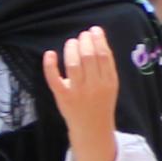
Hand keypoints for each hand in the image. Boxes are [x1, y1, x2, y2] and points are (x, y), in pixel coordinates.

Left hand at [43, 26, 119, 160]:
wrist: (92, 130)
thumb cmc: (101, 103)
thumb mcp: (111, 85)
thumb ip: (106, 66)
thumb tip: (97, 40)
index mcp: (109, 82)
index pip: (103, 55)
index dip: (98, 40)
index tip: (93, 30)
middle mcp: (94, 86)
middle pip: (88, 57)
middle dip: (84, 41)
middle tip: (81, 36)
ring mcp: (77, 92)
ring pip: (73, 64)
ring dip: (71, 48)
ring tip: (71, 43)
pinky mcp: (63, 97)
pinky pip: (54, 79)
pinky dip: (50, 65)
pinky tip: (50, 54)